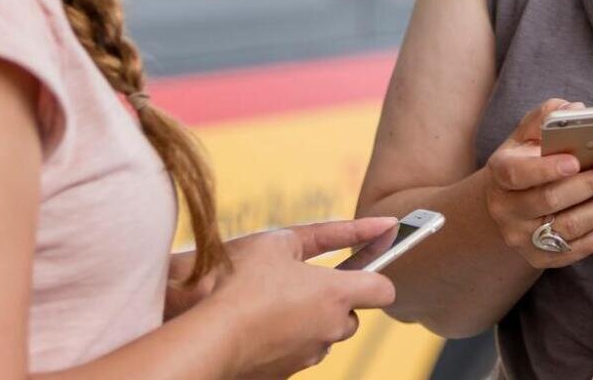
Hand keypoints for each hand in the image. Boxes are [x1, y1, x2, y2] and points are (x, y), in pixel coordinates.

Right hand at [204, 217, 398, 377]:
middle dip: (335, 303)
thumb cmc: (241, 282)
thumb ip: (326, 234)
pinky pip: (299, 352)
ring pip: (325, 336)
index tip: (362, 270)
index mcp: (335, 294)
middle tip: (303, 286)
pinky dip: (288, 340)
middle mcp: (331, 329)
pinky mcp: (288, 373)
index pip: (384, 290)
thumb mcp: (278, 242)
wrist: (208, 335)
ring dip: (311, 321)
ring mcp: (310, 355)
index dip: (375, 277)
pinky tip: (261, 327)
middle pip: (352, 317)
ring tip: (275, 305)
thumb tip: (366, 227)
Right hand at [483, 98, 592, 269]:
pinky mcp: (543, 258)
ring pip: (570, 227)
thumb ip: (546, 117)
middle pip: (549, 200)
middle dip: (589, 185)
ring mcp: (523, 238)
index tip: (575, 160)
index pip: (518, 174)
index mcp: (500, 175)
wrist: (507, 206)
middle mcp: (506, 210)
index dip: (546, 168)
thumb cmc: (524, 162)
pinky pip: (582, 247)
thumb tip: (576, 110)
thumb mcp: (525, 136)